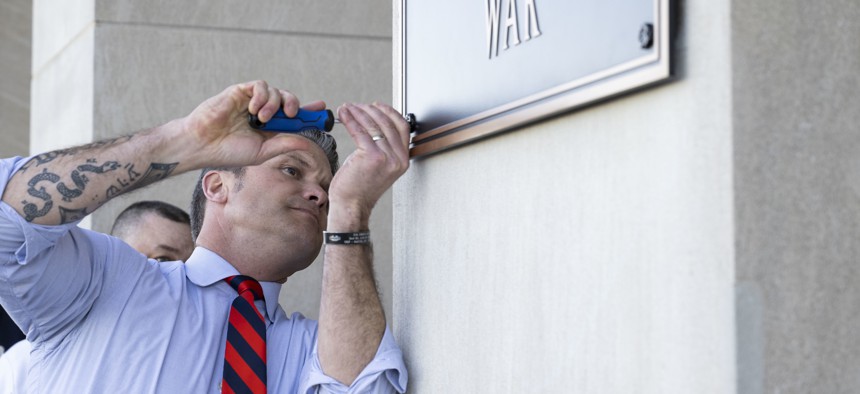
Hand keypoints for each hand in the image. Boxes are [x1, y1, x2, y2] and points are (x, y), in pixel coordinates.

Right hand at [182, 80, 325, 168]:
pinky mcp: (240, 92)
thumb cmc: (229, 151)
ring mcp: (251, 101)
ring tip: (262, 119)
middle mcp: (262, 112)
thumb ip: (285, 144)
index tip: (322, 109)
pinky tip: (254, 110)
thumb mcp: (263, 151)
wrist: (204, 144)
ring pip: (276, 91)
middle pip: (288, 100)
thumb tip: (309, 142)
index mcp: (269, 128)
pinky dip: (262, 96)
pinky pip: (260, 86)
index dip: (308, 111)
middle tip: (294, 115)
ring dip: (275, 104)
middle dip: (296, 105)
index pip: (293, 116)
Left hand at [328, 103, 410, 222]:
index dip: (389, 112)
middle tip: (357, 105)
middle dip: (370, 110)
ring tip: (347, 107)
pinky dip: (351, 119)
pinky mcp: (372, 157)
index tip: (376, 105)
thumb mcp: (379, 166)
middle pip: (388, 123)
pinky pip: (360, 131)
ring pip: (373, 125)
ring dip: (359, 112)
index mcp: (403, 159)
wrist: (352, 205)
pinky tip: (344, 114)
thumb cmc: (360, 187)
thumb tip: (374, 123)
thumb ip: (383, 148)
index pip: (402, 126)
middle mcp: (398, 158)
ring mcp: (387, 158)